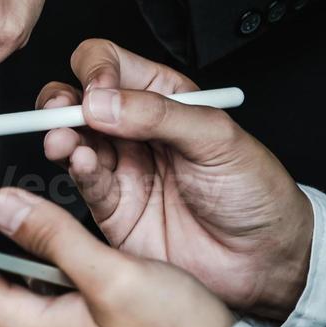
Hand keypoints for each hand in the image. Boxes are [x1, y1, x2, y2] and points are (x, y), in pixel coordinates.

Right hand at [40, 39, 312, 321]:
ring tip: (63, 143)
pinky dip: (76, 171)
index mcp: (165, 99)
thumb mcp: (218, 138)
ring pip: (72, 140)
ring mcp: (122, 169)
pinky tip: (83, 165)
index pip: (112, 65)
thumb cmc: (256, 194)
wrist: (263, 261)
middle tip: (64, 112)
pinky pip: (83, 182)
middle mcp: (137, 131)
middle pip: (79, 100)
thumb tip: (101, 102)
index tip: (99, 91)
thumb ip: (157, 115)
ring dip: (61, 137)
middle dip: (62, 101)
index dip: (97, 70)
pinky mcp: (112, 208)